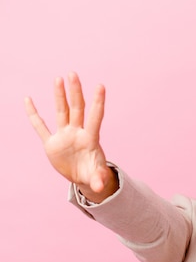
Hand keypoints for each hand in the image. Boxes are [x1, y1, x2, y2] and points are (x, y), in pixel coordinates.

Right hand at [25, 72, 116, 201]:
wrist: (83, 177)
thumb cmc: (93, 173)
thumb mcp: (96, 177)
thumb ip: (98, 180)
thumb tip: (99, 188)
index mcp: (91, 139)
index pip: (95, 117)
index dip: (98, 103)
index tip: (101, 86)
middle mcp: (77, 133)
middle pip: (77, 109)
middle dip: (75, 92)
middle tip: (73, 74)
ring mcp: (64, 136)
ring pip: (61, 112)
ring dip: (59, 96)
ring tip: (58, 78)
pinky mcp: (51, 143)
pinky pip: (40, 127)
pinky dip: (33, 115)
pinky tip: (28, 100)